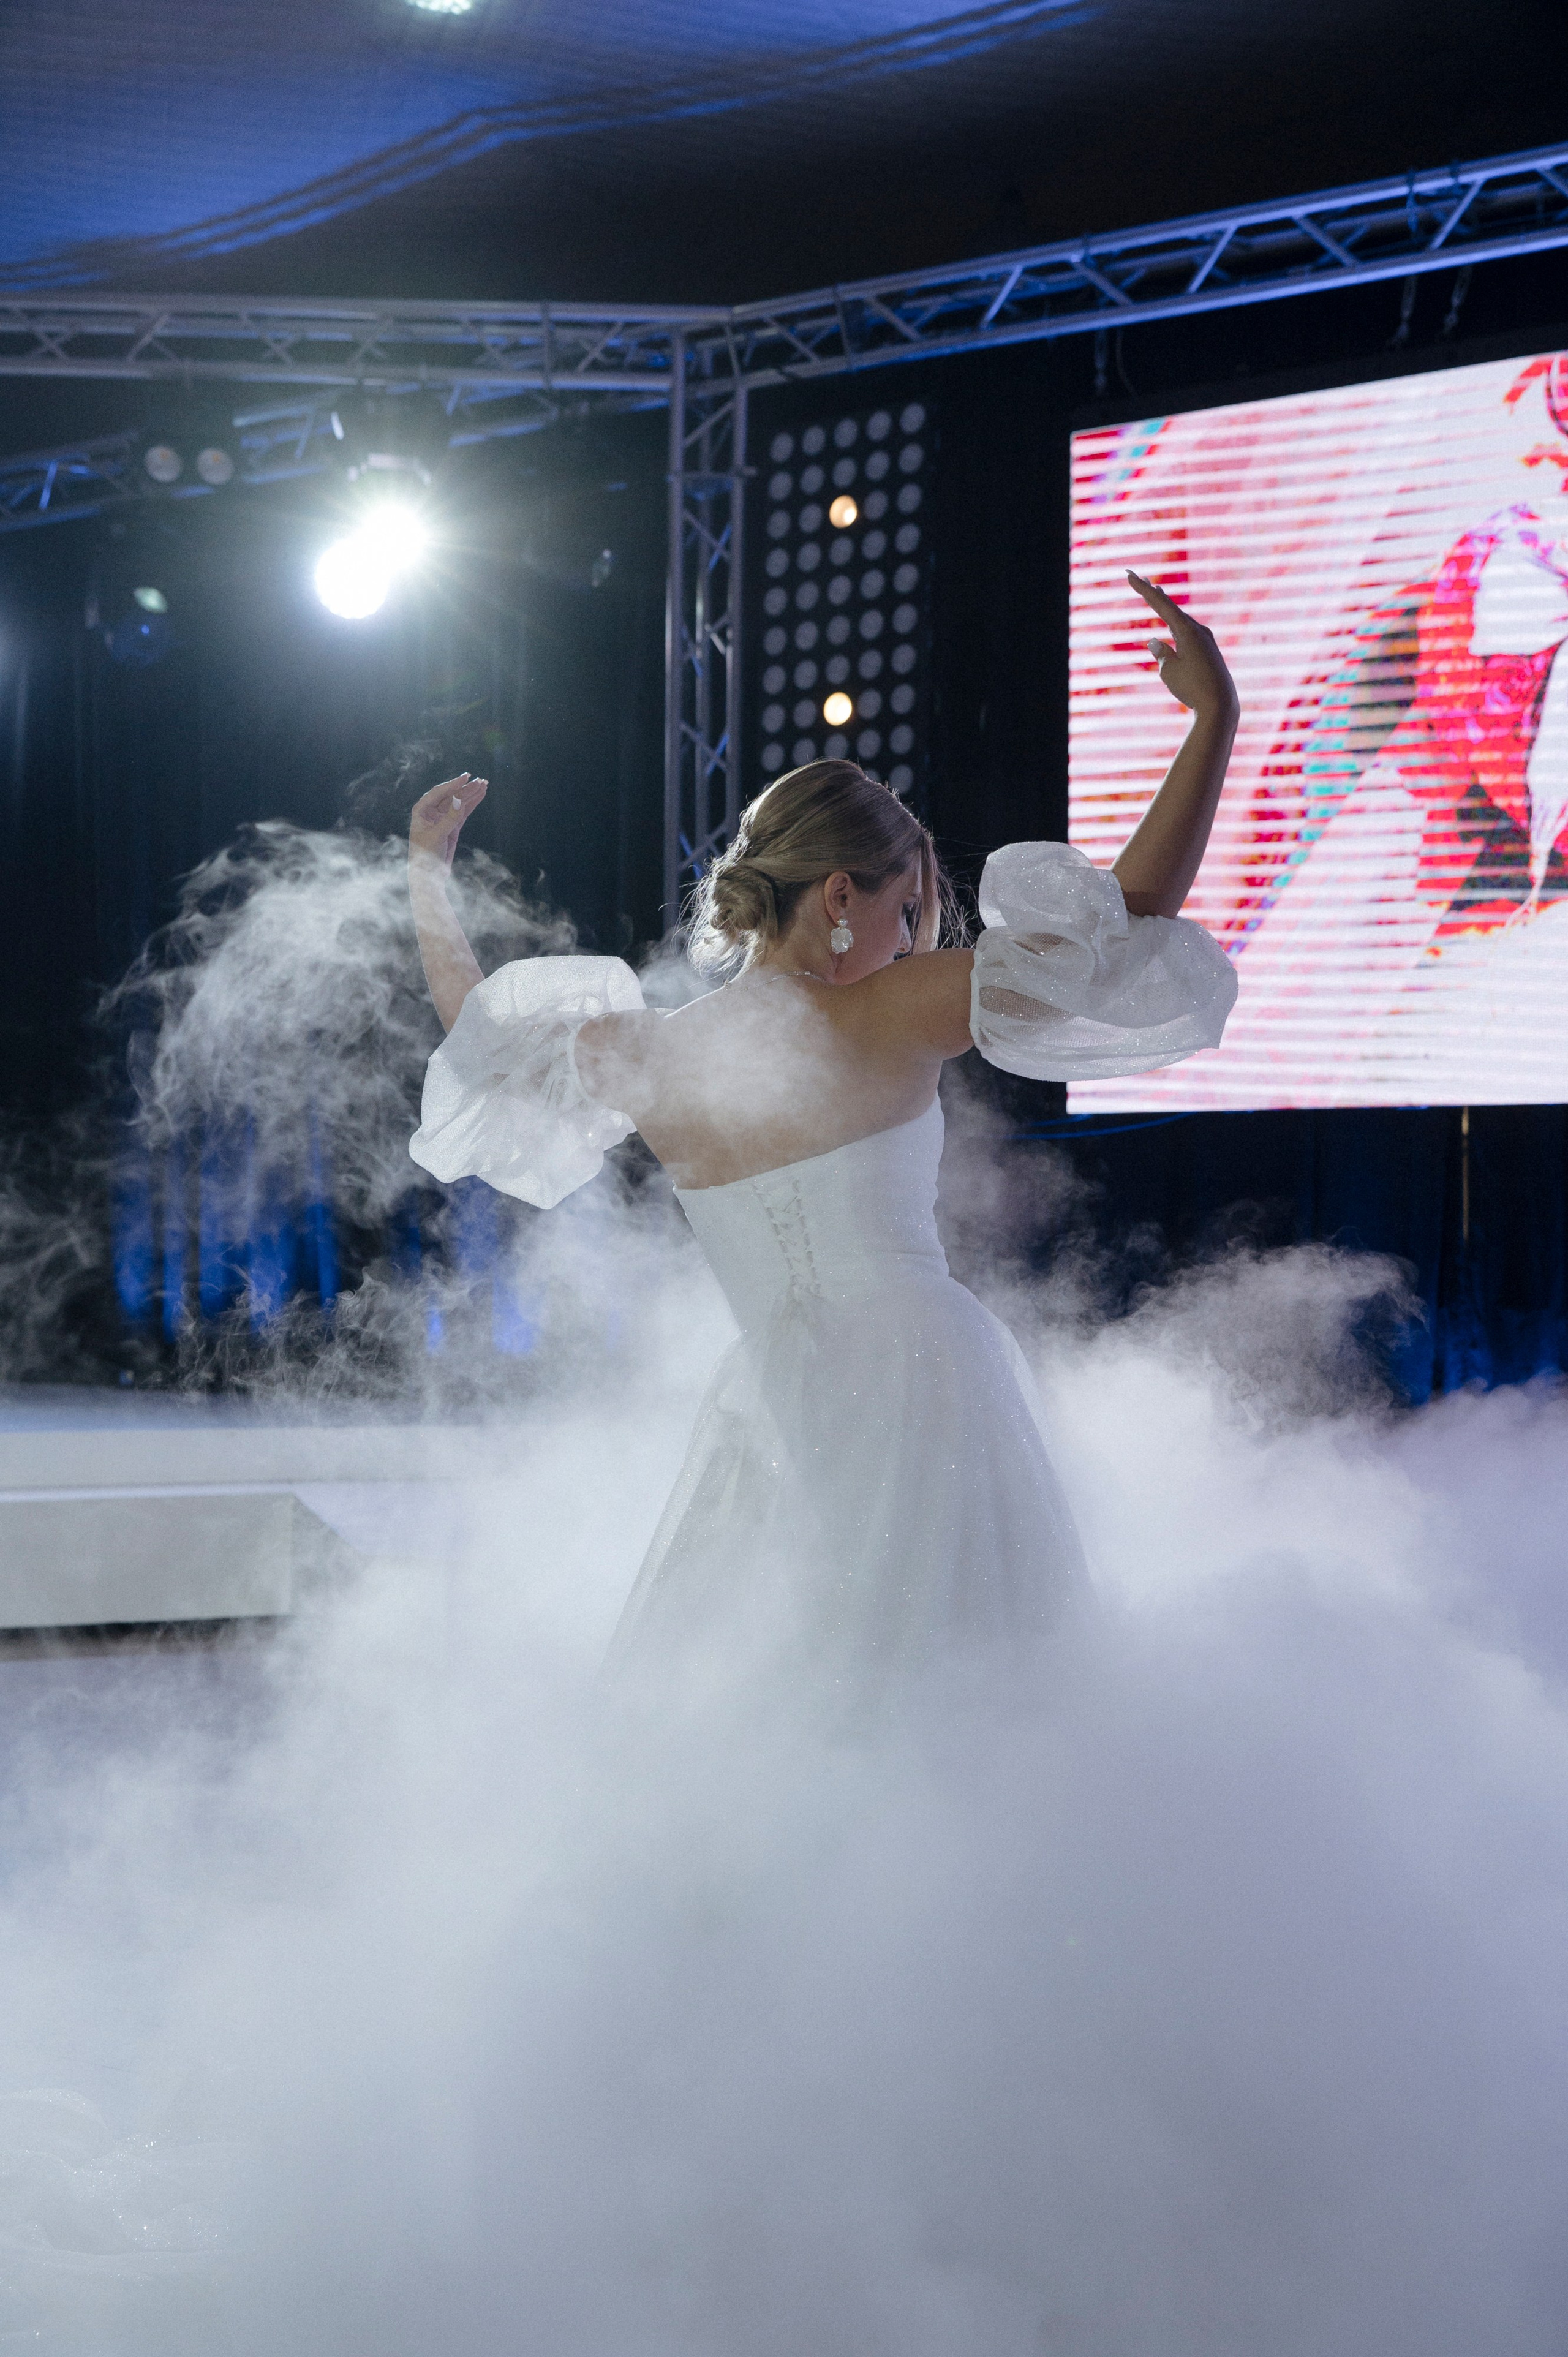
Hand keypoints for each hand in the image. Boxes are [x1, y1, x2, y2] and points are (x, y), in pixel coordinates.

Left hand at [409, 772, 487, 869]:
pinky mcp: (452, 828)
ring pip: (458, 804)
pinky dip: (472, 805)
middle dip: (465, 789)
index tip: (465, 778)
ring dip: (471, 794)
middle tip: (480, 781)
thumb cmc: (425, 856)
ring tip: (484, 784)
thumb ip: (449, 818)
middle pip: (451, 797)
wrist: (429, 876)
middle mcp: (431, 812)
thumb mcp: (437, 836)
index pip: (438, 793)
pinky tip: (480, 796)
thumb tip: (460, 800)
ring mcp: (442, 820)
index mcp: (421, 811)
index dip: (452, 785)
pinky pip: (463, 813)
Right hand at [1128, 572, 1237, 722]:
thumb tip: (1155, 641)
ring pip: (1180, 617)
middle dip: (1153, 593)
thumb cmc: (1192, 688)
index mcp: (1187, 631)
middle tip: (1138, 577)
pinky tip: (1173, 620)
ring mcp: (1205, 640)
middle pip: (1171, 606)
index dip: (1144, 591)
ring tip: (1155, 590)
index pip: (1161, 605)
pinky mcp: (1208, 651)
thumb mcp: (1169, 671)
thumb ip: (1161, 653)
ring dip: (1165, 605)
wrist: (1219, 706)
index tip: (1130, 576)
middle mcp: (1198, 630)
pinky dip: (1176, 620)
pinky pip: (1187, 630)